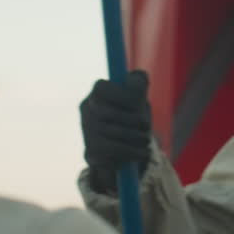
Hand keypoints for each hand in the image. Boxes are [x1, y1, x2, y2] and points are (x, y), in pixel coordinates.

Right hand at [79, 70, 152, 194]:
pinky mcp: (90, 151)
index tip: (138, 104)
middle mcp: (87, 109)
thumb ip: (138, 85)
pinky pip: (111, 151)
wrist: (125, 151)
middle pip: (106, 113)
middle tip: (146, 127)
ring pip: (110, 133)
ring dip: (134, 138)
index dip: (120, 95)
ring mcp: (87, 130)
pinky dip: (130, 152)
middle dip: (132, 120)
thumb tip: (139, 80)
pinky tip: (142, 153)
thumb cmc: (134, 118)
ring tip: (146, 141)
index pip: (101, 88)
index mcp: (98, 93)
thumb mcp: (138, 99)